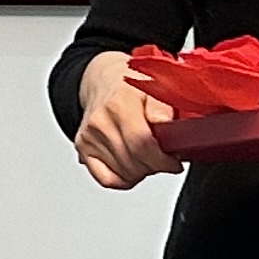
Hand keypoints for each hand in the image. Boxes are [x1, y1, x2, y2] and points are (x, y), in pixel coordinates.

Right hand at [72, 50, 180, 189]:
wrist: (104, 79)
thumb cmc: (132, 85)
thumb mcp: (155, 84)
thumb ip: (162, 104)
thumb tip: (164, 121)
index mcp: (120, 104)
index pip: (142, 144)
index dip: (163, 160)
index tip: (174, 161)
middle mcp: (101, 121)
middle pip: (134, 163)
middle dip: (156, 166)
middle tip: (165, 159)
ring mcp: (90, 136)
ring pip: (124, 174)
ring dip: (142, 171)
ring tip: (149, 157)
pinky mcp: (83, 148)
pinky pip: (107, 179)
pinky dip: (124, 179)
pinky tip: (133, 167)